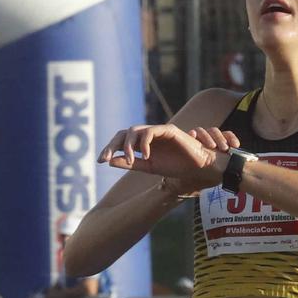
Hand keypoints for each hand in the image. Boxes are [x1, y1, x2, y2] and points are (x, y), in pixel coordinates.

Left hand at [99, 124, 234, 188]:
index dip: (110, 148)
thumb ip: (131, 163)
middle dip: (113, 144)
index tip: (100, 161)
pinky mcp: (168, 130)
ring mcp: (158, 131)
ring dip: (129, 145)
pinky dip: (145, 143)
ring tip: (130, 160)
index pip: (122, 140)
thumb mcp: (148, 167)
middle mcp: (148, 134)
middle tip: (106, 158)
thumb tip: (110, 161)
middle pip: (124, 133)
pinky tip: (145, 156)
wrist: (197, 167)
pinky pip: (151, 132)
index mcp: (142, 143)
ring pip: (135, 130)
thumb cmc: (176, 167)